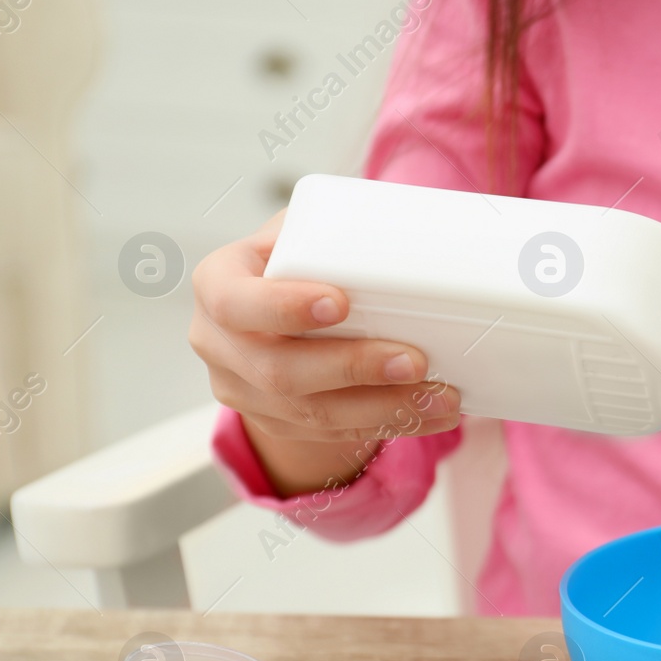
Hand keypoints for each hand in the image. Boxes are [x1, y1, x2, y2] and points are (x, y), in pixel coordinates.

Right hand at [189, 210, 460, 493]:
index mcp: (217, 285)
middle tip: (415, 360)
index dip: (283, 307)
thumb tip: (407, 224)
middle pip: (278, 371)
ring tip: (442, 395)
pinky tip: (432, 414)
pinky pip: (335, 436)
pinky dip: (390, 425)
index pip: (236, 302)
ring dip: (385, 408)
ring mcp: (243, 392)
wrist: (277, 310)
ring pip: (313, 415)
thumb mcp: (298, 229)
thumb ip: (329, 225)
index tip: (340, 301)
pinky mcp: (277, 425)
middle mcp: (218, 344)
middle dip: (353, 369)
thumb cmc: (298, 258)